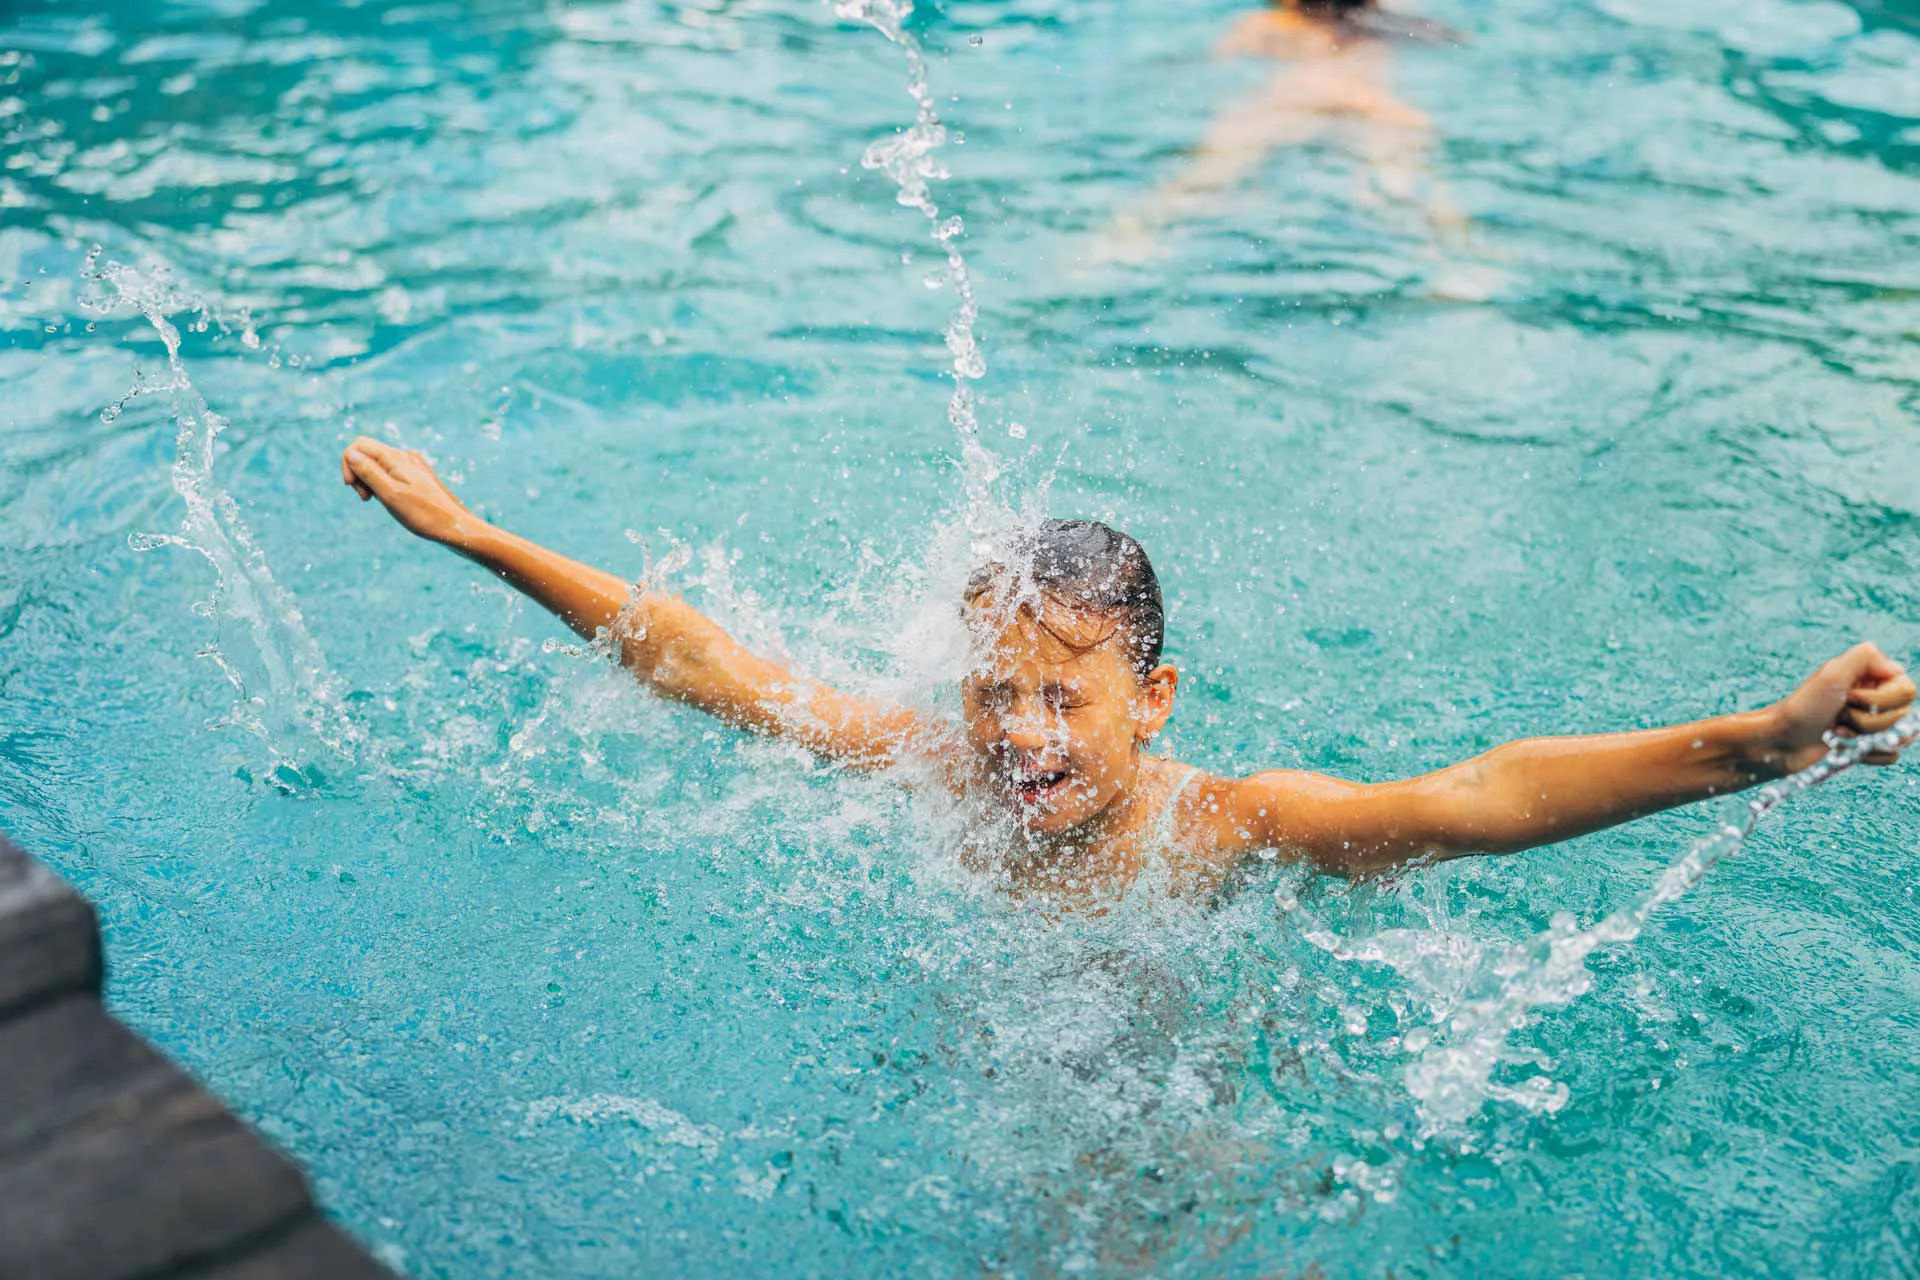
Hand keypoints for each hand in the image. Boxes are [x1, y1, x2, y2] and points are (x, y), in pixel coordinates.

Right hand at [340, 436, 480, 547]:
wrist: (455, 527)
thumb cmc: (423, 514)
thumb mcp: (390, 494)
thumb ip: (368, 472)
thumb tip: (350, 454)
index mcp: (396, 458)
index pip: (359, 445)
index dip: (347, 464)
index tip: (352, 487)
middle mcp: (404, 457)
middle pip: (367, 454)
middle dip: (358, 474)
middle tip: (366, 498)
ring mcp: (412, 466)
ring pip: (378, 465)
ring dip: (369, 481)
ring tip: (377, 501)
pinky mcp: (416, 477)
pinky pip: (391, 474)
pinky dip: (383, 486)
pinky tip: (390, 501)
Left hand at [1762, 643, 1915, 772]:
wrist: (1782, 740)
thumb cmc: (1804, 706)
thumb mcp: (1833, 673)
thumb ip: (1866, 657)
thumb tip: (1897, 668)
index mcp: (1874, 678)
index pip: (1907, 691)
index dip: (1879, 699)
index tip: (1849, 697)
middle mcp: (1878, 699)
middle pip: (1904, 716)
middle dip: (1868, 720)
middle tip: (1839, 716)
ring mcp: (1875, 724)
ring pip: (1900, 737)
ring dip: (1865, 738)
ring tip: (1838, 731)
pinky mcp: (1869, 747)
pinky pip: (1890, 755)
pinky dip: (1866, 754)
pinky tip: (1843, 747)